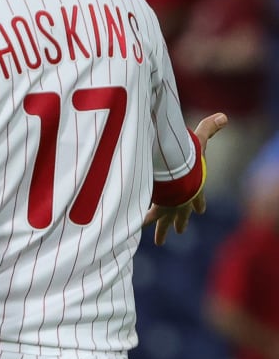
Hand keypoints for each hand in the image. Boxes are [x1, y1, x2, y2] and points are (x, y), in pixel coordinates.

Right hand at [144, 112, 227, 244]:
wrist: (179, 178)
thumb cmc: (191, 161)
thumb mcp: (200, 142)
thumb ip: (208, 129)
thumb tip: (223, 116)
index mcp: (195, 189)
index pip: (199, 199)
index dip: (199, 203)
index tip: (201, 211)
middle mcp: (184, 202)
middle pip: (183, 215)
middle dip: (181, 223)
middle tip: (181, 231)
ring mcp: (171, 208)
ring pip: (165, 222)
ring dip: (162, 231)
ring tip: (160, 242)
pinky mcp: (158, 210)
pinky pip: (148, 218)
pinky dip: (142, 222)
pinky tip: (135, 228)